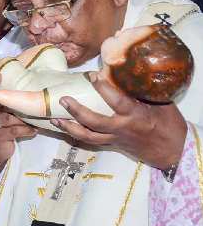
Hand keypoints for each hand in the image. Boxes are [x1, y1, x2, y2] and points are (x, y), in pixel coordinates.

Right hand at [0, 73, 36, 199]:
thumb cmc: (3, 129)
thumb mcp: (3, 114)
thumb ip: (8, 102)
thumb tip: (28, 86)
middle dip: (2, 95)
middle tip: (10, 89)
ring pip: (8, 118)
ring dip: (23, 120)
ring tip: (35, 120)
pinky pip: (14, 130)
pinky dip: (27, 130)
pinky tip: (34, 130)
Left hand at [53, 76, 186, 169]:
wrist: (172, 151)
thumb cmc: (169, 124)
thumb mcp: (160, 104)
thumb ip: (141, 92)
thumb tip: (125, 74)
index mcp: (135, 116)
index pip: (117, 101)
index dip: (104, 89)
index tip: (92, 76)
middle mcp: (122, 128)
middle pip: (94, 122)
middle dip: (77, 111)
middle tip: (63, 99)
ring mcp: (115, 138)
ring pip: (88, 136)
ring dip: (69, 128)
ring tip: (54, 119)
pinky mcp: (112, 145)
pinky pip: (91, 141)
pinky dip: (77, 135)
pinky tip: (64, 128)